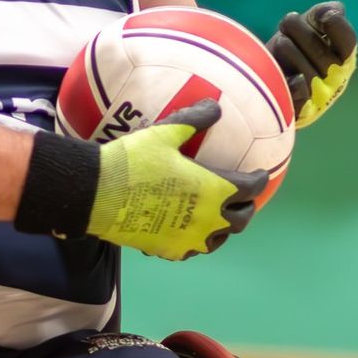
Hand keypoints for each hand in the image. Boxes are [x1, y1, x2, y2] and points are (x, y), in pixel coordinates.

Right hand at [86, 99, 268, 259]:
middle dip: (246, 209)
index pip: (252, 188)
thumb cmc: (133, 161)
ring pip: (217, 240)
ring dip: (222, 229)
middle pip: (240, 220)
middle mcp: (209, 219)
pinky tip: (186, 233)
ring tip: (216, 220)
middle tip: (242, 200)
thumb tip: (215, 107)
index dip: (259, 179)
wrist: (97, 193)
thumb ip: (194, 120)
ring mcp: (188, 238)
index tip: (259, 174)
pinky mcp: (167, 249)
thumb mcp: (165, 133)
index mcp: (215, 190)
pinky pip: (189, 249)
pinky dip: (194, 241)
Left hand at [267, 1, 357, 126]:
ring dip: (287, 49)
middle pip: (321, 52)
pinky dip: (291, 82)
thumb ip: (319, 16)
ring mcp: (318, 97)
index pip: (348, 42)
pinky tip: (283, 75)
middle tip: (287, 21)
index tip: (322, 15)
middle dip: (299, 30)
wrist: (261, 88)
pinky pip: (297, 95)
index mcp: (342, 59)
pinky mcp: (300, 111)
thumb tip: (335, 9)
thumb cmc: (286, 55)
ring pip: (306, 71)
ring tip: (279, 43)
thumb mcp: (303, 31)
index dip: (337, 26)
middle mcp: (335, 80)